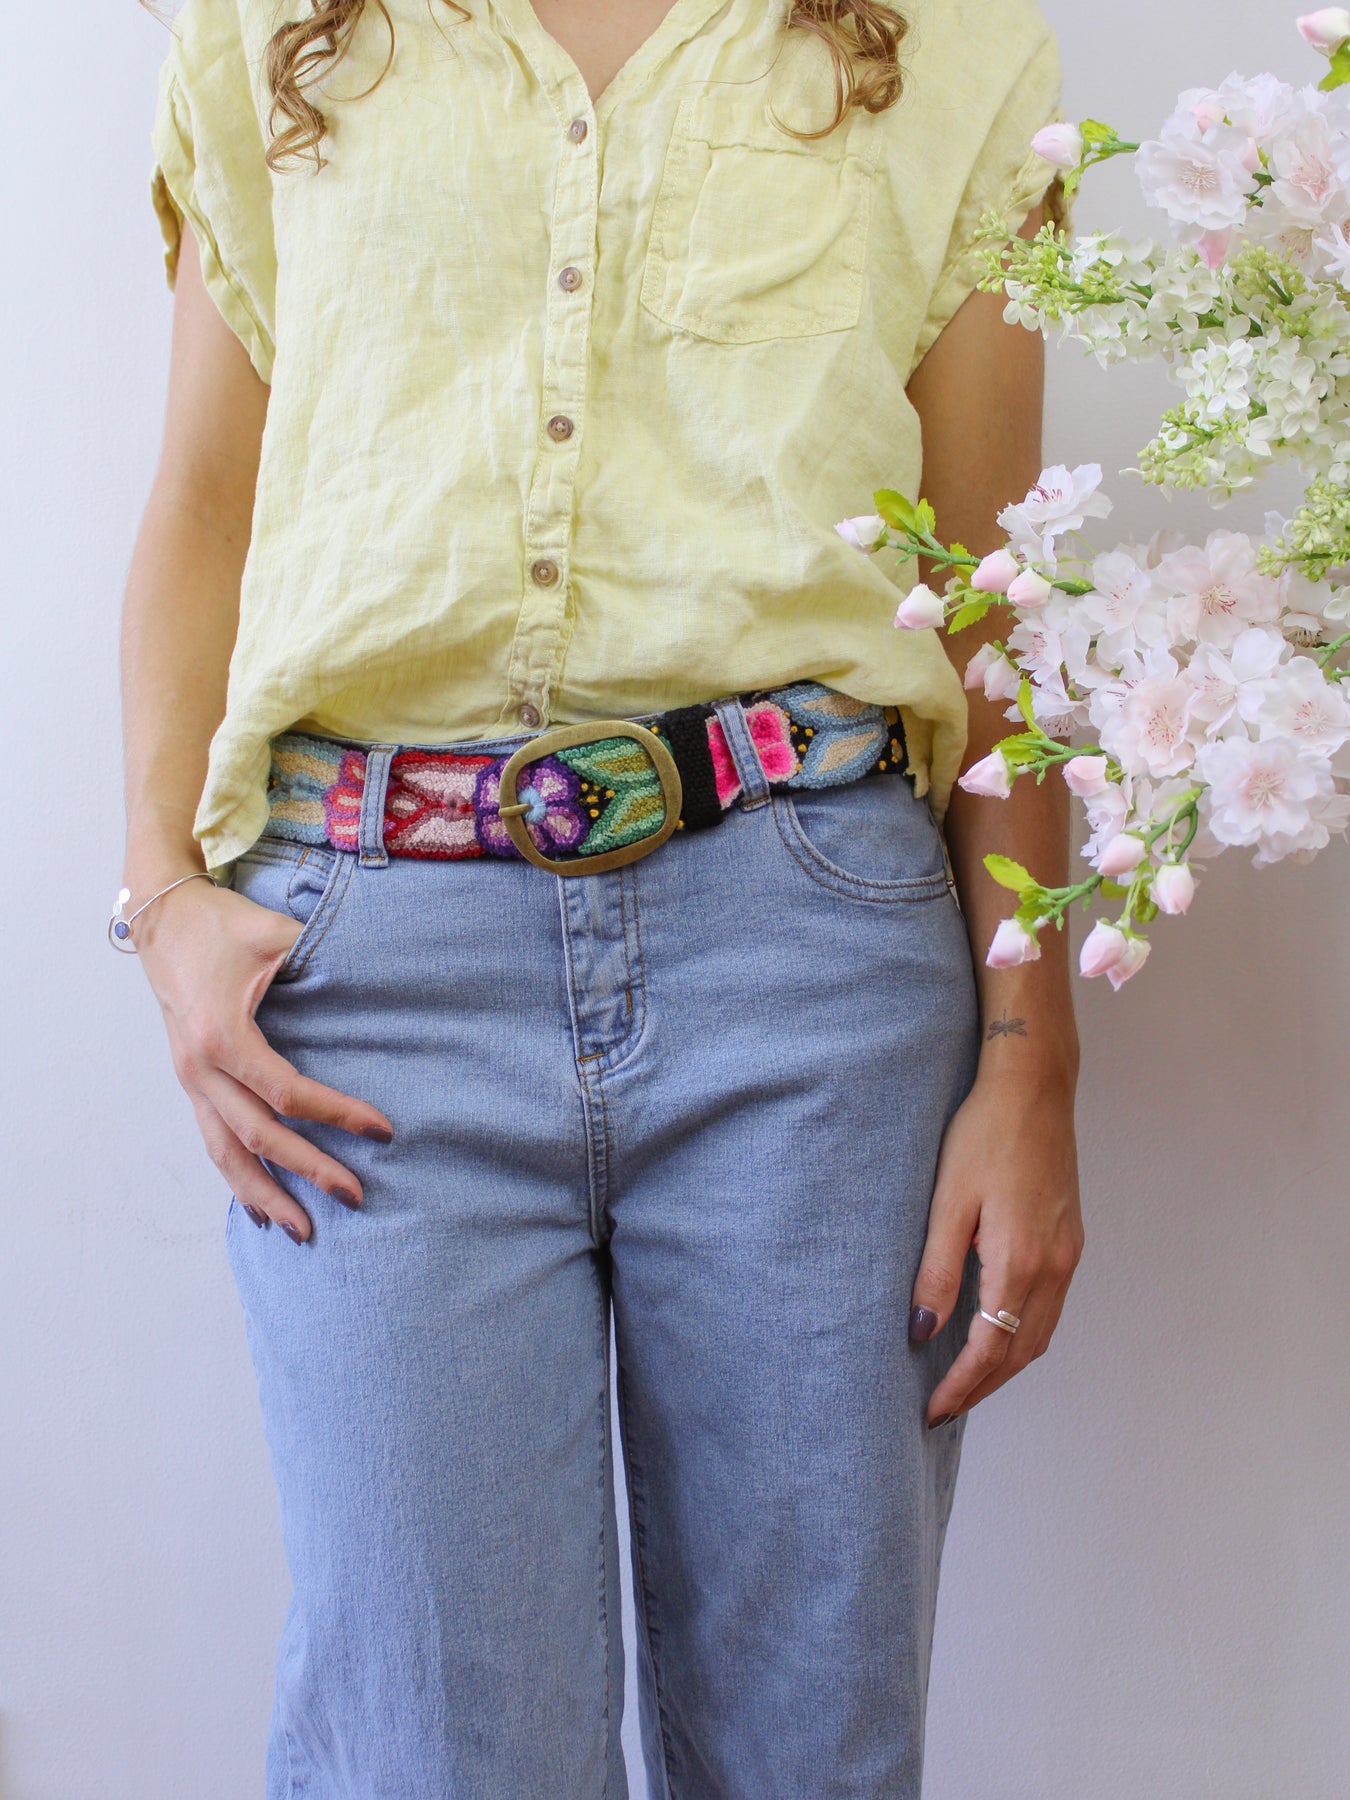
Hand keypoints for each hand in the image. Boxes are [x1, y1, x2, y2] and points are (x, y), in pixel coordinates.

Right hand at [131, 873, 392, 1242]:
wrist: (162, 918)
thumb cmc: (222, 924)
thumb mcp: (275, 932)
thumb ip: (322, 957)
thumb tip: (384, 977)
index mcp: (222, 1034)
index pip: (287, 1092)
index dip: (337, 1113)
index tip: (382, 1129)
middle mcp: (200, 1068)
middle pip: (258, 1136)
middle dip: (308, 1171)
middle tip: (356, 1197)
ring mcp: (191, 1079)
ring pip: (226, 1153)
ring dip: (265, 1194)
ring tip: (305, 1232)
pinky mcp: (191, 1081)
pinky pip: (213, 1141)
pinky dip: (237, 1177)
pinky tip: (261, 1207)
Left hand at [909, 1068, 1081, 1424]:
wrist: (1034, 1087)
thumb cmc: (985, 1133)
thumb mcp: (948, 1201)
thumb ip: (937, 1271)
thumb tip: (921, 1331)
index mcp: (1020, 1260)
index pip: (989, 1347)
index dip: (960, 1385)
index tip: (931, 1410)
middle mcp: (1054, 1266)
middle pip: (1021, 1353)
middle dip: (982, 1387)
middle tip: (945, 1409)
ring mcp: (1068, 1253)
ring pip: (1040, 1334)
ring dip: (1006, 1366)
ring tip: (967, 1384)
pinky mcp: (1070, 1239)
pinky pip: (1050, 1307)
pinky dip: (1023, 1335)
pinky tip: (998, 1334)